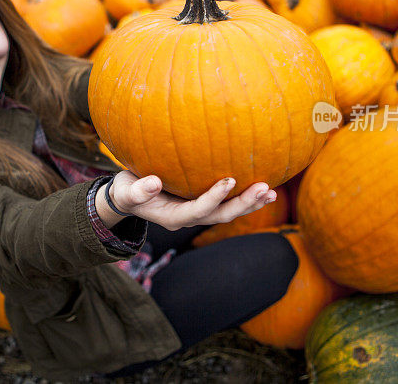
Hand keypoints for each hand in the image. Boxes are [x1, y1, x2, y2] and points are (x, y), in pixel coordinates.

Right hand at [97, 171, 277, 230]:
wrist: (128, 197)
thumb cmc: (125, 191)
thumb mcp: (125, 191)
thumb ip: (137, 190)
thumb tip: (153, 183)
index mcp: (173, 217)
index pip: (198, 210)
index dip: (214, 197)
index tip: (230, 179)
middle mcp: (189, 218)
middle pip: (221, 216)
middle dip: (243, 203)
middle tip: (265, 188)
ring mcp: (198, 213)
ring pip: (228, 212)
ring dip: (250, 203)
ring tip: (272, 192)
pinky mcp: (202, 204)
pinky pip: (228, 204)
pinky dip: (246, 199)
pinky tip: (266, 190)